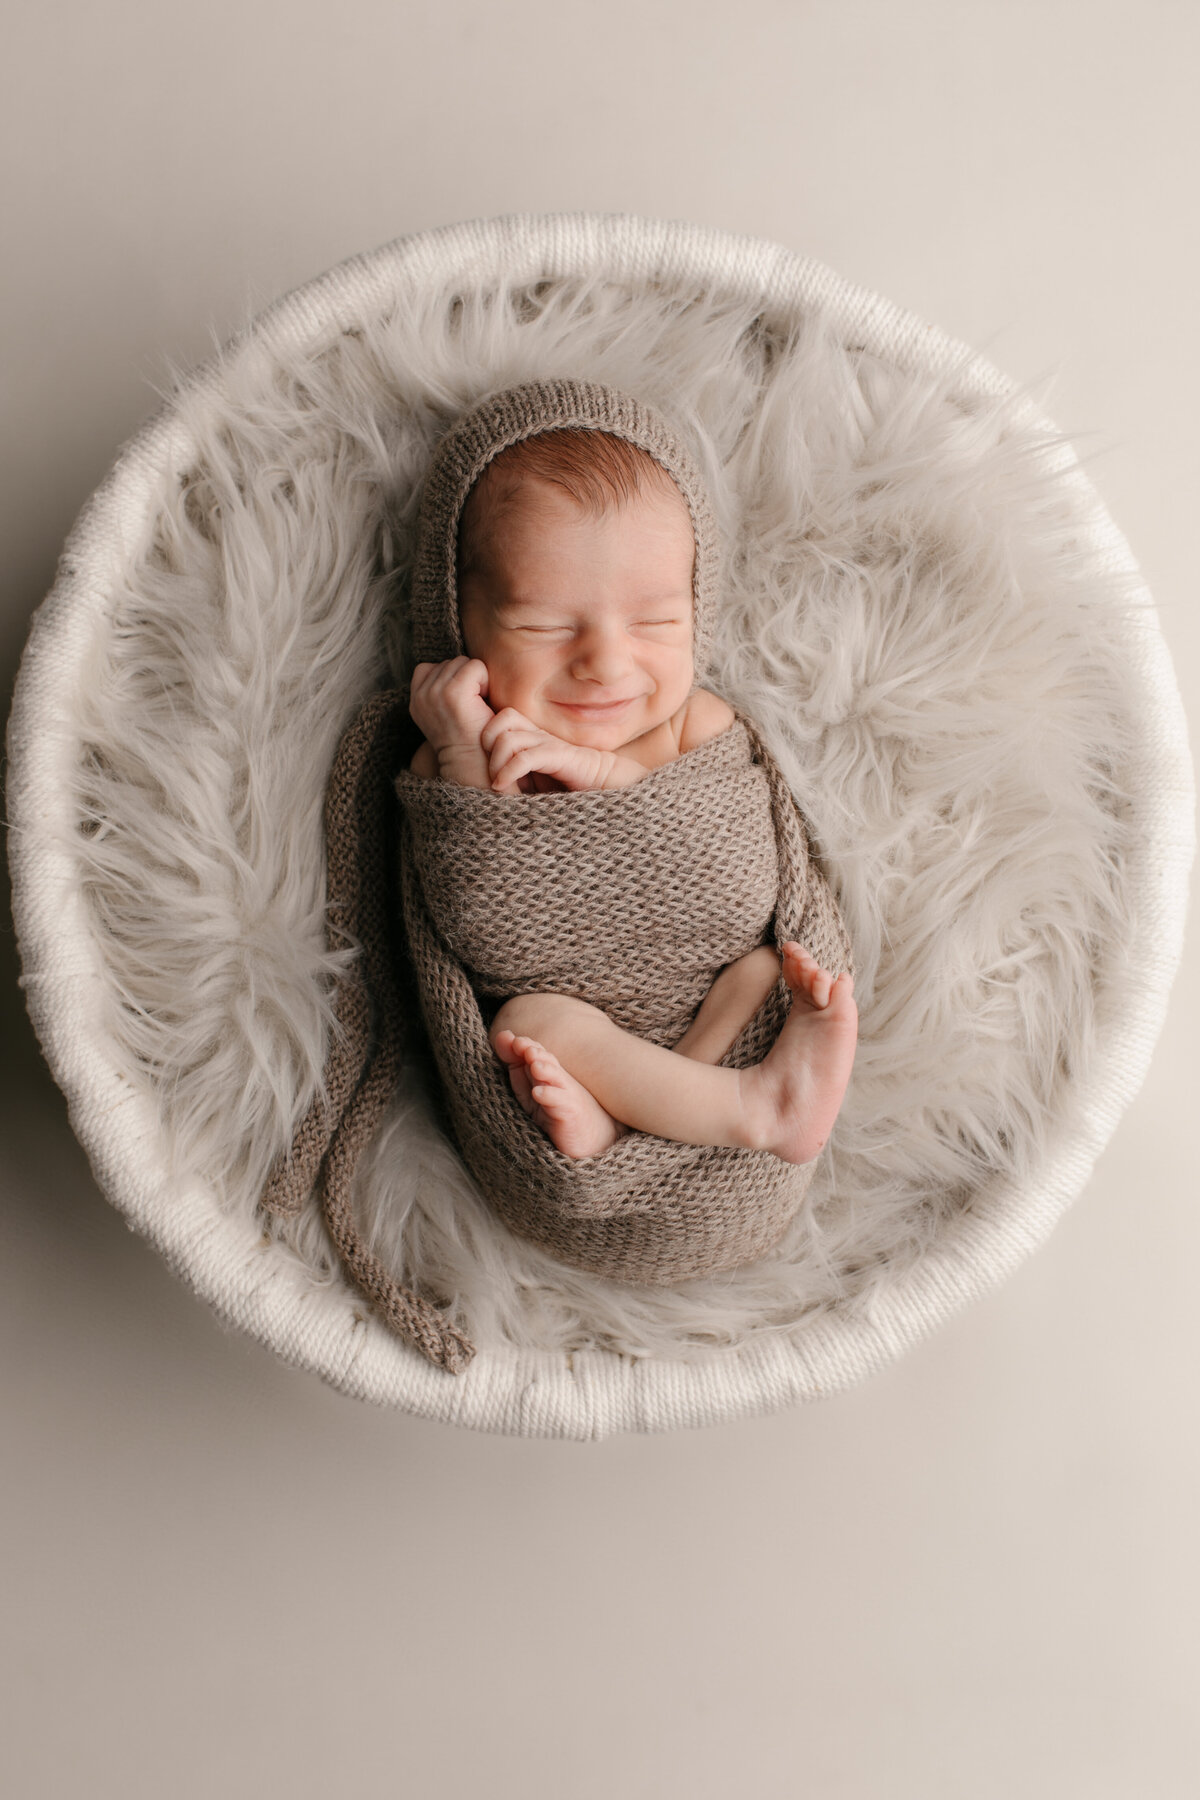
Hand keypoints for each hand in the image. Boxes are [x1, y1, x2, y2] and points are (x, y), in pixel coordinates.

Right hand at [409, 658, 494, 786]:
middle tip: (472, 704)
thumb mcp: (443, 714)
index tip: (460, 703)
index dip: (450, 679)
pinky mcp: (454, 692)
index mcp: (415, 701)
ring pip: (462, 662)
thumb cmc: (468, 739)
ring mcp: (435, 693)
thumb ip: (441, 690)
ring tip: (477, 703)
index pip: (429, 668)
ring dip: (475, 679)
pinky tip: (483, 701)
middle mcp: (421, 696)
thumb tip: (456, 664)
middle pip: (449, 663)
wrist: (473, 762)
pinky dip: (485, 680)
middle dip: (465, 678)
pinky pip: (475, 667)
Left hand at [481, 709, 618, 793]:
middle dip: (487, 744)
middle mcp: (538, 735)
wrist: (608, 783)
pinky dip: (508, 772)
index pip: (500, 718)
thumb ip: (517, 770)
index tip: (484, 763)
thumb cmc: (572, 784)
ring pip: (509, 739)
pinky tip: (502, 787)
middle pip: (500, 720)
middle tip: (488, 770)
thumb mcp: (536, 776)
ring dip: (496, 763)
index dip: (487, 735)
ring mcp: (549, 745)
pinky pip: (526, 758)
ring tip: (497, 784)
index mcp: (532, 735)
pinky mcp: (559, 757)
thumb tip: (487, 782)